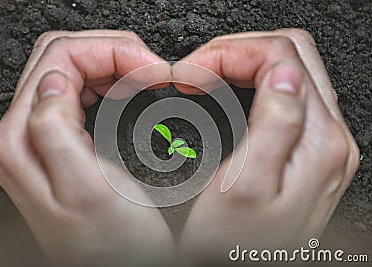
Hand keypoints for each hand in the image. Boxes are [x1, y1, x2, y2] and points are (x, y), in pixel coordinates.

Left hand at [0, 30, 172, 266]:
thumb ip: (55, 128)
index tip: (150, 69)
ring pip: (73, 71)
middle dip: (114, 53)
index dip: (111, 52)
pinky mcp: (64, 144)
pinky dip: (110, 82)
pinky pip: (81, 93)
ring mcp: (43, 139)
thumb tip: (56, 81)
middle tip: (152, 71)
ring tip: (147, 78)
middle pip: (63, 58)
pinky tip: (129, 90)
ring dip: (113, 65)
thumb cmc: (113, 247)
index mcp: (23, 140)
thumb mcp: (87, 189)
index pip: (60, 58)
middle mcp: (24, 135)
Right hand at [173, 29, 359, 262]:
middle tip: (196, 73)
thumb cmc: (234, 248)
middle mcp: (328, 139)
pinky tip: (226, 95)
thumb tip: (281, 73)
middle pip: (289, 55)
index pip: (281, 57)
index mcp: (317, 142)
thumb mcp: (243, 190)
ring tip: (204, 79)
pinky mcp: (303, 152)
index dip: (230, 54)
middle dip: (235, 52)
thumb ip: (274, 125)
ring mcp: (318, 144)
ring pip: (286, 70)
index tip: (192, 73)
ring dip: (241, 65)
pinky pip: (283, 95)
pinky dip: (249, 84)